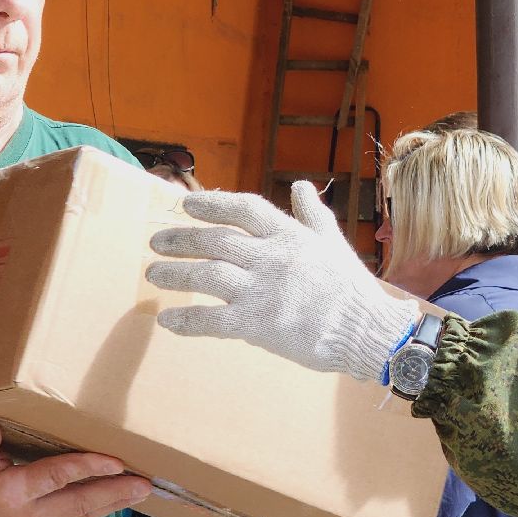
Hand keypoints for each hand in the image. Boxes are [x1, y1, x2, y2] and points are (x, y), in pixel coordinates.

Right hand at [0, 421, 152, 516]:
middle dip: (116, 494)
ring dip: (112, 503)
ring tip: (141, 492)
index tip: (117, 461)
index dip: (88, 467)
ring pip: (80, 513)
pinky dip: (96, 507)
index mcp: (8, 494)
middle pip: (79, 503)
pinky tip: (113, 498)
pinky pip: (71, 515)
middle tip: (147, 484)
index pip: (57, 477)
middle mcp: (25, 514)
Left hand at [147, 181, 418, 382]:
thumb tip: (303, 186)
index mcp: (289, 235)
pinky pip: (212, 320)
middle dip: (181, 239)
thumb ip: (312, 213)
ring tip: (153, 273)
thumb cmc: (351, 288)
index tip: (186, 204)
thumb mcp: (333, 241)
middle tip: (157, 241)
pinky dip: (186, 319)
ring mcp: (262, 291)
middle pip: (216, 241)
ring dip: (175, 273)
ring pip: (207, 275)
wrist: (364, 331)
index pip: (243, 209)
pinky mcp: (257, 325)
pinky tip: (166, 320)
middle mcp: (271, 258)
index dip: (212, 204)